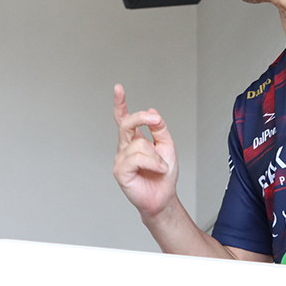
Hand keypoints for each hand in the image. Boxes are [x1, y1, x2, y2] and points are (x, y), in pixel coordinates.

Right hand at [112, 84, 178, 219]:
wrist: (164, 196)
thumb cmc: (163, 174)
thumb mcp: (166, 145)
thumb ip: (159, 129)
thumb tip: (152, 112)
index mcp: (134, 139)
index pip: (124, 119)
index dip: (120, 103)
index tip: (118, 88)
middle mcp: (125, 147)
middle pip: (127, 123)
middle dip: (141, 118)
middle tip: (155, 121)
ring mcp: (121, 159)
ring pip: (139, 144)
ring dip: (157, 156)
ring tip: (161, 166)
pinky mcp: (120, 171)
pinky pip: (136, 157)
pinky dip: (152, 162)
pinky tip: (157, 169)